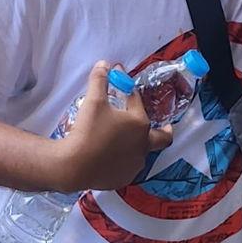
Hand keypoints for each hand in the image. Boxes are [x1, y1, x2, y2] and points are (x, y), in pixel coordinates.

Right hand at [47, 64, 171, 193]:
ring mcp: (135, 164)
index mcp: (140, 123)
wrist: (74, 164)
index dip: (130, 93)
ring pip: (144, 153)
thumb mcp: (93, 101)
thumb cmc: (88, 130)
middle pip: (163, 138)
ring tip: (128, 140)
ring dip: (139, 144)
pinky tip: (113, 157)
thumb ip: (100, 81)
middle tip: (166, 127)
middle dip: (166, 131)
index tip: (124, 87)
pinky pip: (129, 167)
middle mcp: (143, 144)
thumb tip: (104, 64)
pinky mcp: (124, 178)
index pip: (137, 102)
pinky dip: (124, 160)